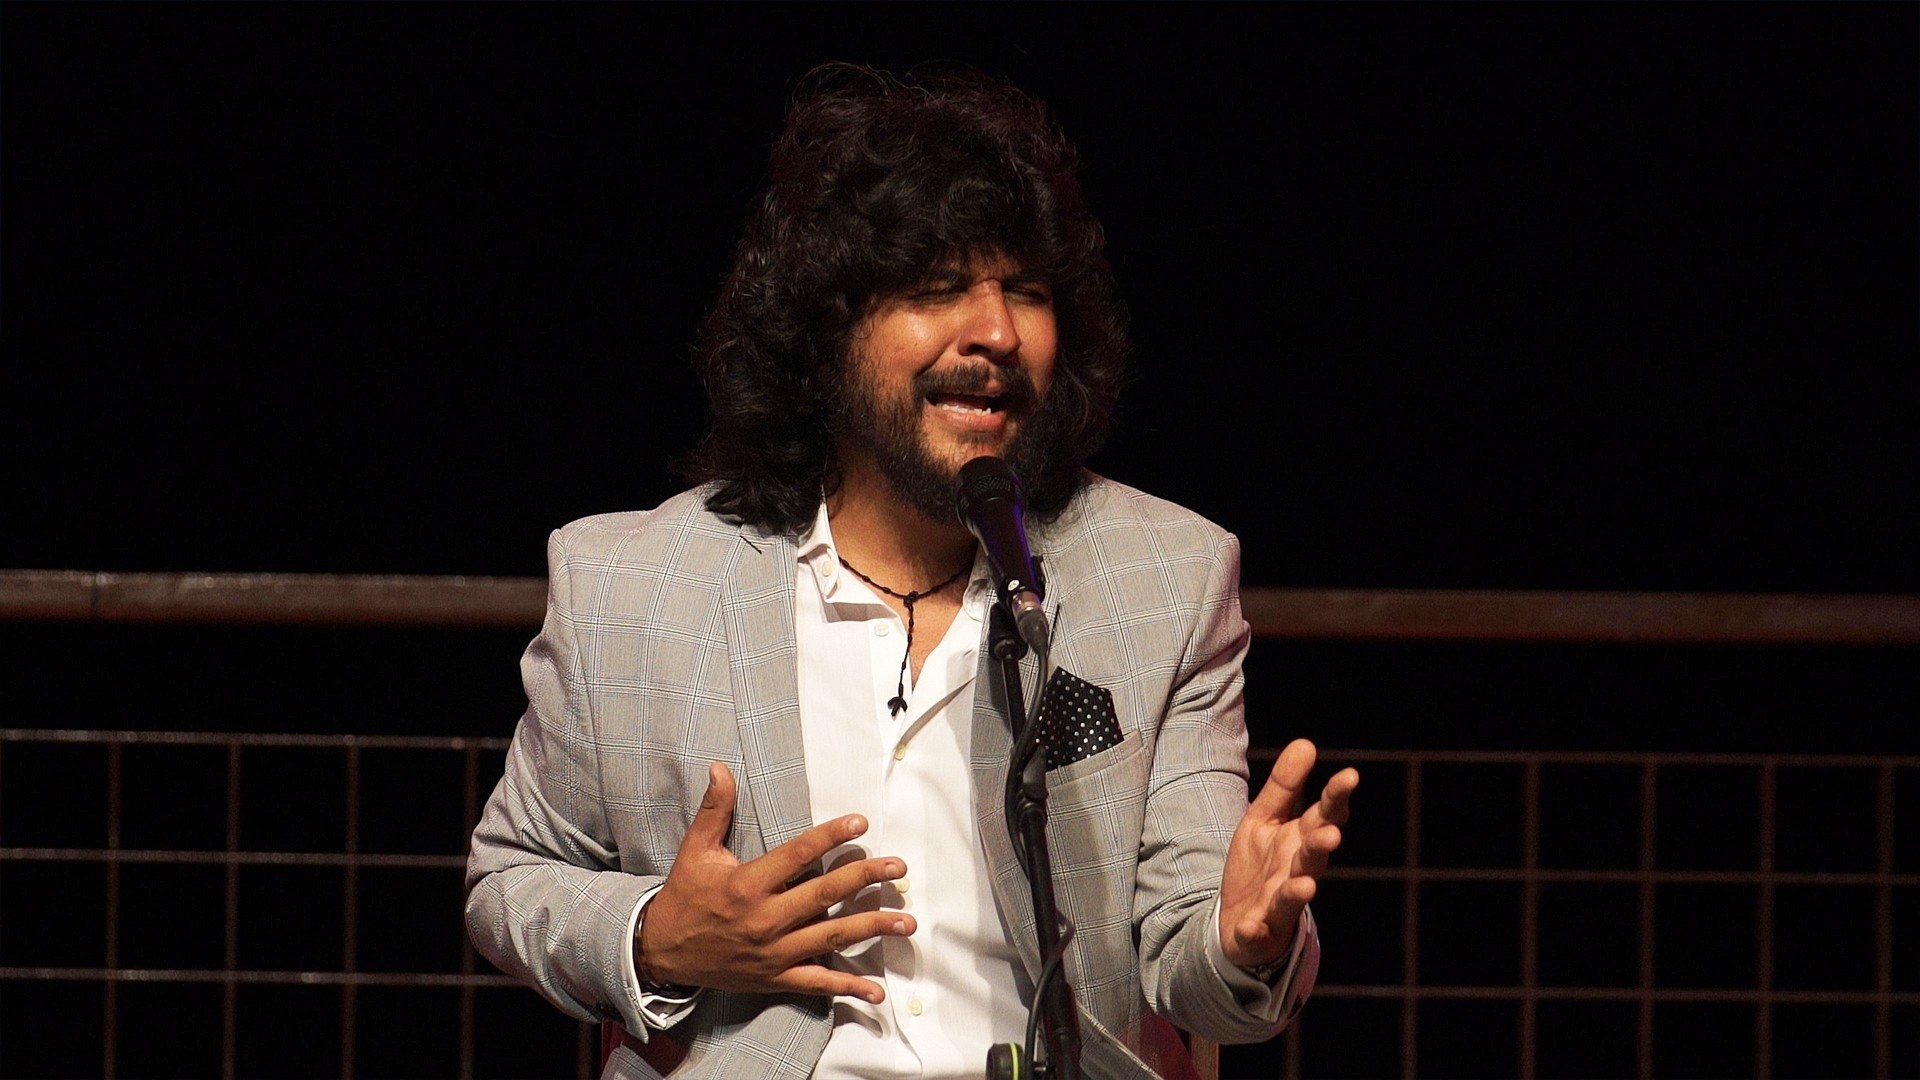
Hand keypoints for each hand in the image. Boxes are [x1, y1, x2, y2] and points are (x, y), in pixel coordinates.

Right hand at [637, 762, 915, 1003]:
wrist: (662, 953)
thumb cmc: (685, 896)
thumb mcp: (695, 851)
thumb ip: (715, 810)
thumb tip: (720, 768)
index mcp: (747, 885)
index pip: (797, 856)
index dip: (830, 837)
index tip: (861, 823)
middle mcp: (764, 919)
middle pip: (824, 896)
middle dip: (865, 879)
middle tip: (898, 868)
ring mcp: (773, 952)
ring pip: (831, 938)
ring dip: (871, 929)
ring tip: (906, 921)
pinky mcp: (775, 977)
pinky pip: (817, 983)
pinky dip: (848, 987)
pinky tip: (877, 992)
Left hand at [1218, 738, 1357, 968]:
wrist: (1238, 918)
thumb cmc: (1261, 864)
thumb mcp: (1264, 817)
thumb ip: (1285, 785)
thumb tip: (1306, 743)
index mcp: (1301, 840)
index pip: (1325, 815)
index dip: (1337, 797)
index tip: (1350, 776)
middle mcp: (1297, 870)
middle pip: (1312, 856)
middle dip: (1321, 846)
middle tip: (1329, 834)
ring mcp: (1279, 903)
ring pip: (1292, 897)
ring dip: (1298, 891)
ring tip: (1305, 884)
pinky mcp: (1258, 930)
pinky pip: (1256, 932)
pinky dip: (1254, 931)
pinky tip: (1250, 926)